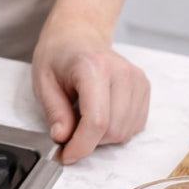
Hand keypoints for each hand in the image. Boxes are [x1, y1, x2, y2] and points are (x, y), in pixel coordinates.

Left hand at [31, 24, 149, 163]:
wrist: (78, 34)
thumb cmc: (59, 54)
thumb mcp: (43, 81)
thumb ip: (54, 112)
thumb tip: (63, 138)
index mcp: (94, 68)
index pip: (97, 121)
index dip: (81, 146)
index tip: (66, 155)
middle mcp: (122, 73)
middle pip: (113, 131)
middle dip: (88, 141)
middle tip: (69, 128)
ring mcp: (137, 80)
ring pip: (126, 132)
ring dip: (102, 136)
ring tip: (83, 115)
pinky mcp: (144, 87)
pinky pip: (134, 126)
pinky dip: (115, 129)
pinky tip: (100, 112)